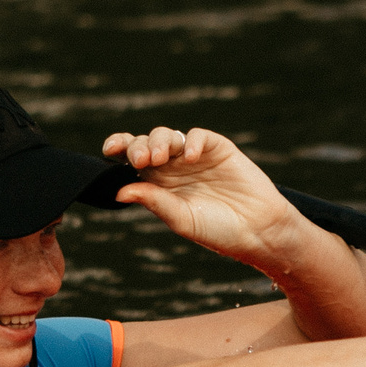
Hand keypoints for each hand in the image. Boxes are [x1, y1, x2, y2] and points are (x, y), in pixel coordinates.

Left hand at [101, 126, 303, 268]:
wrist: (257, 230)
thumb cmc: (217, 229)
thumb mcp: (180, 218)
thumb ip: (153, 201)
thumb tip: (119, 191)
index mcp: (157, 183)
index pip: (130, 160)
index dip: (118, 150)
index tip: (108, 152)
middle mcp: (172, 166)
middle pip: (146, 144)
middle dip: (138, 148)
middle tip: (141, 162)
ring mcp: (193, 156)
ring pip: (168, 136)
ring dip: (159, 142)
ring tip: (160, 157)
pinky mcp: (217, 148)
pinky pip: (198, 136)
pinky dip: (191, 142)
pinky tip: (189, 156)